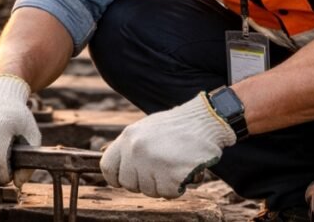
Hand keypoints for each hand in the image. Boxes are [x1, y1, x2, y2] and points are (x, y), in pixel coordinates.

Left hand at [101, 93, 235, 197]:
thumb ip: (131, 147)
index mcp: (128, 137)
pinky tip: (183, 171)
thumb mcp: (146, 129)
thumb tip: (119, 170)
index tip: (126, 180)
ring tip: (174, 165)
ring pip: (149, 191)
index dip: (116, 178)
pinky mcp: (170, 174)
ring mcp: (152, 163)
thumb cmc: (178, 126)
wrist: (206, 120)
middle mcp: (136, 150)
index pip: (107, 167)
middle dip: (144, 182)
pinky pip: (167, 193)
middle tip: (160, 170)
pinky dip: (177, 187)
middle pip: (129, 184)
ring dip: (162, 184)